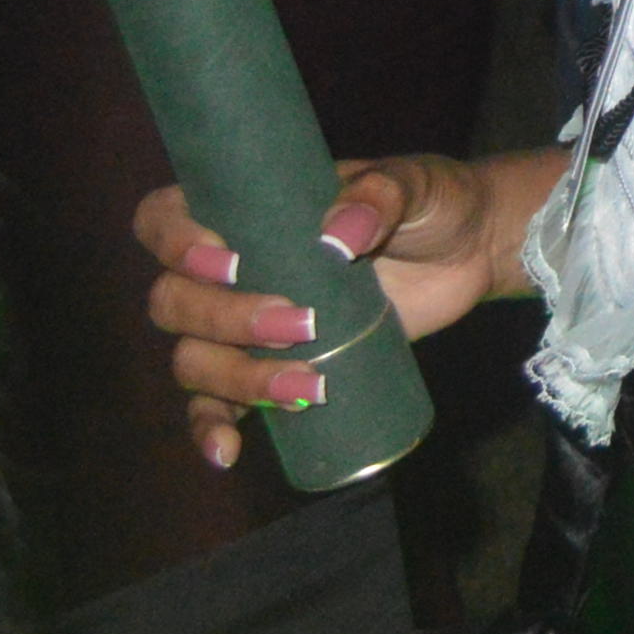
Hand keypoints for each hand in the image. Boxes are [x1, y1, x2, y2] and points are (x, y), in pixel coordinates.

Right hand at [131, 156, 508, 473]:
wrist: (469, 253)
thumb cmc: (431, 203)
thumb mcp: (414, 183)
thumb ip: (380, 195)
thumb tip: (335, 238)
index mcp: (245, 209)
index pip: (163, 218)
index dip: (174, 242)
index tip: (229, 263)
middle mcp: (231, 267)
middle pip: (174, 301)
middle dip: (226, 320)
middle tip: (301, 325)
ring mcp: (246, 323)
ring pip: (194, 357)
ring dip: (236, 378)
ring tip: (308, 386)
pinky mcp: (272, 368)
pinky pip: (215, 404)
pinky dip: (211, 428)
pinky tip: (228, 450)